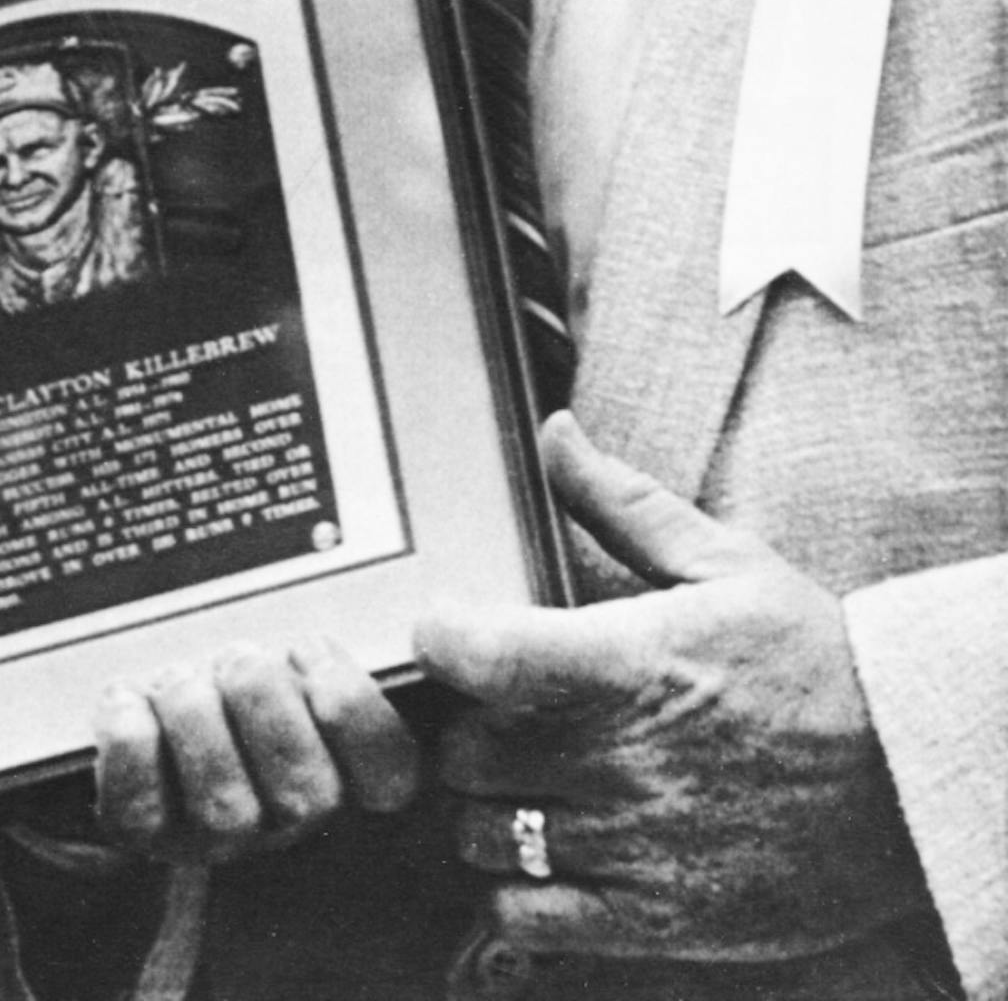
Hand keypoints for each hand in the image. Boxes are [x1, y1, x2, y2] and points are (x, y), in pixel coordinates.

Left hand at [93, 631, 418, 861]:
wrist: (145, 706)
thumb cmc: (229, 670)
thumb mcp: (282, 650)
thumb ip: (315, 647)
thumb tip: (338, 613)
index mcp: (336, 767)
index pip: (389, 777)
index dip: (354, 710)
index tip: (309, 649)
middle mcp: (283, 814)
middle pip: (307, 792)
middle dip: (266, 704)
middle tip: (237, 658)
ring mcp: (214, 834)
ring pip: (225, 805)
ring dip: (197, 718)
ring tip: (181, 678)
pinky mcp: (142, 832)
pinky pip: (140, 805)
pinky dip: (131, 743)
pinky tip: (128, 700)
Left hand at [416, 411, 928, 963]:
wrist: (908, 783)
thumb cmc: (813, 665)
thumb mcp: (726, 563)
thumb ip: (625, 501)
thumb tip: (557, 433)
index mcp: (632, 664)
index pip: (483, 656)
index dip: (443, 640)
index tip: (449, 631)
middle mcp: (621, 761)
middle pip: (467, 748)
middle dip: (471, 722)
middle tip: (507, 710)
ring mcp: (632, 847)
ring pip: (482, 830)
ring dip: (487, 803)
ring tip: (528, 778)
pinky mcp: (650, 918)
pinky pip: (526, 916)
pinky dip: (515, 888)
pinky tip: (546, 851)